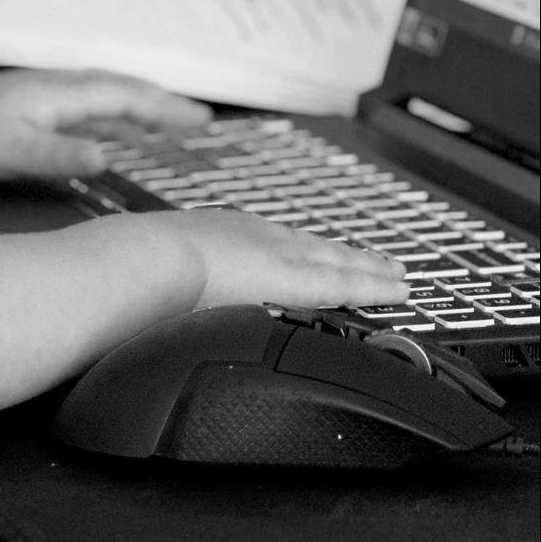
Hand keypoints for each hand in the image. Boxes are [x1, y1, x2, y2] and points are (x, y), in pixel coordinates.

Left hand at [0, 69, 209, 181]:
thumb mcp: (14, 154)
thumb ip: (60, 157)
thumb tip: (107, 159)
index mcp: (62, 94)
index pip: (127, 98)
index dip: (166, 110)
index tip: (202, 123)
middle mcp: (60, 85)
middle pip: (123, 89)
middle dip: (163, 104)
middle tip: (201, 122)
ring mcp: (47, 91)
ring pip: (106, 93)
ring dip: (141, 105)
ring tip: (170, 123)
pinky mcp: (34, 101)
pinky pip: (88, 102)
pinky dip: (113, 111)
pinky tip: (114, 130)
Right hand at [169, 208, 409, 309]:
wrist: (152, 259)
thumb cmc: (144, 268)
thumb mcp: (161, 266)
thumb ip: (174, 285)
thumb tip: (160, 307)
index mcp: (225, 234)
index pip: (274, 243)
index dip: (302, 250)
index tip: (318, 255)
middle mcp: (259, 238)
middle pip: (314, 248)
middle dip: (346, 255)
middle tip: (375, 260)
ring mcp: (280, 254)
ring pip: (337, 262)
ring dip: (367, 269)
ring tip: (393, 274)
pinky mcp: (299, 278)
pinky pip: (349, 283)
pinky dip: (375, 286)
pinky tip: (397, 291)